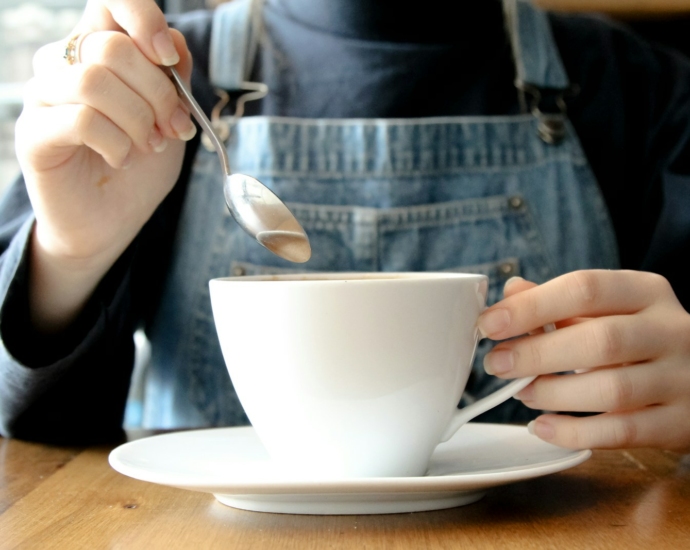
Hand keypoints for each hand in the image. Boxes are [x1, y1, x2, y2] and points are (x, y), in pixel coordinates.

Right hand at [14, 0, 194, 330]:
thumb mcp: (170, 120)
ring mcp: (45, 97)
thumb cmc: (139, 167)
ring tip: (148, 146)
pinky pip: (82, 118)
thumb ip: (173, 79)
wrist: (112, 221)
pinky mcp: (34, 133)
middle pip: (113, 46)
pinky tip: (121, 159)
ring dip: (138, 120)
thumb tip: (173, 41)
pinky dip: (117, 143)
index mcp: (100, 52)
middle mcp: (66, 65)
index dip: (142, 16)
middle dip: (158, 93)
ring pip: (95, 80)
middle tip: (173, 128)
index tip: (168, 57)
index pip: (110, 3)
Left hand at [477, 270, 689, 452]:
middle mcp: (670, 330)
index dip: (531, 307)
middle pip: (600, 340)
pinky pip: (623, 432)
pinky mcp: (680, 423)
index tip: (489, 324)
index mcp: (646, 292)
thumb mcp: (609, 308)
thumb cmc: (641, 337)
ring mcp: (681, 378)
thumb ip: (559, 301)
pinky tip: (544, 427)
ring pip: (613, 389)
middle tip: (497, 364)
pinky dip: (575, 432)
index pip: (585, 288)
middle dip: (537, 354)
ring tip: (523, 394)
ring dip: (554, 394)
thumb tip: (509, 294)